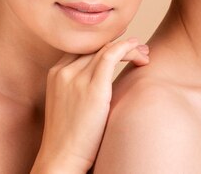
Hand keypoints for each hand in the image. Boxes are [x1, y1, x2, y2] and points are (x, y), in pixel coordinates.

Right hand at [31, 38, 148, 173]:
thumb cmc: (69, 137)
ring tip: (145, 54)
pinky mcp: (92, 88)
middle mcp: (64, 71)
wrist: (61, 158)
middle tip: (140, 48)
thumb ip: (79, 86)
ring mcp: (76, 77)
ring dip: (129, 47)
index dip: (105, 43)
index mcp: (55, 73)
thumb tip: (103, 82)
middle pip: (96, 45)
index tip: (122, 45)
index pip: (84, 47)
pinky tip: (140, 55)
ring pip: (106, 48)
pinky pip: (112, 55)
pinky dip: (128, 49)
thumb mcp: (68, 103)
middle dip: (120, 43)